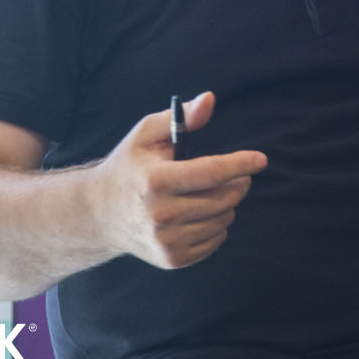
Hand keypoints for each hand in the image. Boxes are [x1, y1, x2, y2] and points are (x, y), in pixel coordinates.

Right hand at [95, 92, 266, 269]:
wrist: (98, 214)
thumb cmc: (129, 166)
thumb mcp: (146, 134)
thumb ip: (179, 117)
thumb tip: (210, 99)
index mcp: (155, 180)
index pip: (212, 172)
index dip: (241, 164)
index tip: (260, 159)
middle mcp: (160, 214)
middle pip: (224, 198)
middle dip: (238, 182)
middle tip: (236, 174)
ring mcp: (166, 241)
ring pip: (224, 219)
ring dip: (226, 203)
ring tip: (209, 193)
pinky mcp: (172, 259)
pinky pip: (216, 239)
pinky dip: (216, 225)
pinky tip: (199, 213)